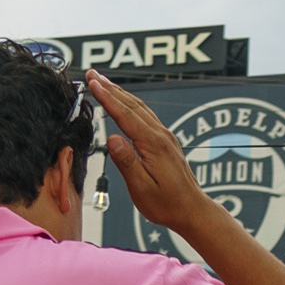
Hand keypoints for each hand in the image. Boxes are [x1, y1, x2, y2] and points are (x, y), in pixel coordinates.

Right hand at [90, 72, 218, 236]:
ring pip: (140, 107)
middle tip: (92, 74)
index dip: (107, 98)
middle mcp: (161, 135)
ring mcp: (165, 137)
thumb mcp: (142, 188)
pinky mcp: (166, 142)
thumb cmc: (168, 204)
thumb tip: (112, 139)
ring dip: (120, 93)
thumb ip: (127, 162)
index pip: (125, 115)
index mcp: (153, 144)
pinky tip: (124, 102)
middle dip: (110, 88)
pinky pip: (146, 116)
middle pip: (132, 105)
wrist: (192, 210)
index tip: (93, 83)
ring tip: (104, 82)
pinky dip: (131, 104)